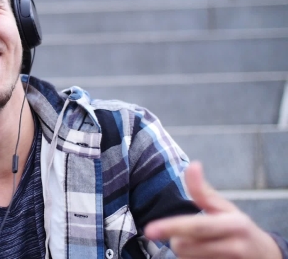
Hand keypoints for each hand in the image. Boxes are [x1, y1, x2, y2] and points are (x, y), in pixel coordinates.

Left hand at [144, 161, 281, 258]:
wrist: (265, 257)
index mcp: (234, 225)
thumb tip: (192, 164)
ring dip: (186, 251)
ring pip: (186, 258)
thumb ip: (204, 192)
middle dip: (176, 240)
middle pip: (185, 246)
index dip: (171, 227)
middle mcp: (234, 246)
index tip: (149, 229)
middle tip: (183, 236)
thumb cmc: (238, 227)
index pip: (196, 226)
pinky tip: (205, 256)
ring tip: (202, 245)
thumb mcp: (225, 208)